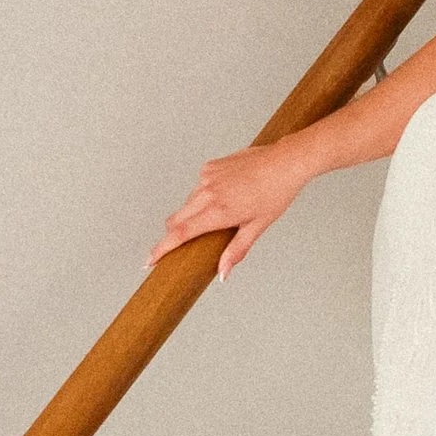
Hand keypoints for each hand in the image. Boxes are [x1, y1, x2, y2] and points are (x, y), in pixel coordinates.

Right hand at [150, 140, 312, 277]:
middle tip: (187, 242)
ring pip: (187, 203)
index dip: (162, 248)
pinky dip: (205, 195)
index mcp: (219, 211)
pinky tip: (227, 193)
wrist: (285, 162)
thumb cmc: (276, 193)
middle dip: (175, 233)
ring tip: (222, 212)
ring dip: (194, 213)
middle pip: (176, 219)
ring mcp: (207, 177)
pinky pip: (198, 187)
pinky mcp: (209, 166)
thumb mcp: (258, 226)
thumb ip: (236, 250)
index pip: (181, 233)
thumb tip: (222, 272)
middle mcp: (208, 193)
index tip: (150, 260)